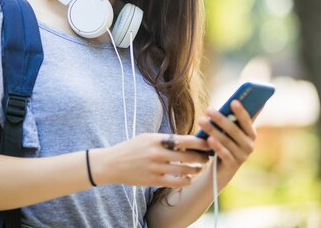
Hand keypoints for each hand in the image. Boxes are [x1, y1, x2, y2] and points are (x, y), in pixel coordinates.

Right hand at [90, 133, 210, 188]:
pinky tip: (189, 179)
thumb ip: (165, 140)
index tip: (208, 142)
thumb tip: (187, 140)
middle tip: (207, 157)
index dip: (199, 142)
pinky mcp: (153, 180)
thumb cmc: (132, 148)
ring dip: (195, 169)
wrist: (112, 163)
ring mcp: (155, 168)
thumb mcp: (147, 138)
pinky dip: (185, 181)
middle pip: (187, 155)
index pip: (184, 140)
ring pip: (184, 170)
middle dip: (201, 157)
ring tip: (199, 167)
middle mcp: (157, 153)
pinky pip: (175, 182)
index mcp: (156, 140)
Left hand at [197, 100, 256, 177]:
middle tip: (207, 109)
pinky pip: (224, 154)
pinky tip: (209, 139)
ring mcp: (242, 157)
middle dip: (220, 118)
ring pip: (227, 141)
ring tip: (201, 121)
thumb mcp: (229, 132)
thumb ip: (234, 119)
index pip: (247, 121)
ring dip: (213, 129)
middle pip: (234, 130)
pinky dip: (217, 146)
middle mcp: (250, 145)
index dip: (241, 111)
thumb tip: (235, 100)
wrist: (219, 170)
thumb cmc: (224, 144)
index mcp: (251, 134)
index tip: (233, 101)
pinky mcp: (232, 166)